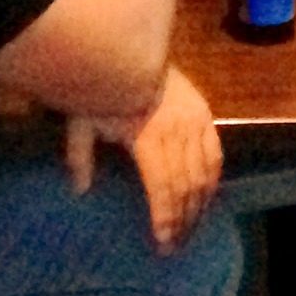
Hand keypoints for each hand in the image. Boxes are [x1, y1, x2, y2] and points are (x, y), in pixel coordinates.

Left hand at [64, 66, 221, 252]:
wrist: (126, 50)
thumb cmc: (102, 87)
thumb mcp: (82, 120)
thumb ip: (80, 156)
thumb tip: (80, 190)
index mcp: (148, 139)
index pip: (162, 189)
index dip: (164, 218)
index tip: (162, 243)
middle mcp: (177, 133)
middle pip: (185, 187)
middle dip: (182, 220)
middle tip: (176, 244)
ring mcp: (195, 122)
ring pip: (204, 174)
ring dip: (199, 205)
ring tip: (191, 228)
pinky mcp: (205, 113)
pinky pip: (215, 153)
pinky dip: (213, 179)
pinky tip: (207, 197)